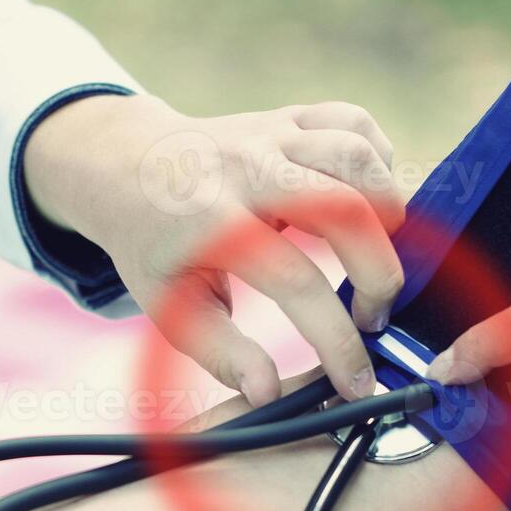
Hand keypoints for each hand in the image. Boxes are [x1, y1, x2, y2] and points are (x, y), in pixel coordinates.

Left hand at [24, 94, 404, 405]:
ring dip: (387, 211)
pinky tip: (366, 201)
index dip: (337, 338)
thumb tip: (269, 394)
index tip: (357, 380)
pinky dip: (377, 159)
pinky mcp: (288, 117)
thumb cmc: (152, 244)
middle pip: (345, 208)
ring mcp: (270, 135)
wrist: (124, 165)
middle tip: (374, 315)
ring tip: (377, 256)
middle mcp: (247, 170)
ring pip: (357, 155)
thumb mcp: (168, 307)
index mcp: (213, 223)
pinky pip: (352, 121)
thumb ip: (220, 353)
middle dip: (380, 273)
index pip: (297, 283)